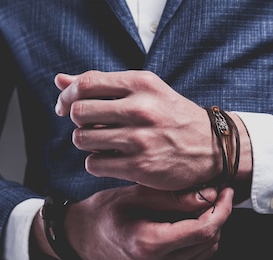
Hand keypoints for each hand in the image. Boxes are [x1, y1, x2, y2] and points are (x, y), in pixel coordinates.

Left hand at [54, 70, 222, 190]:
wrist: (213, 147)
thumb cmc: (173, 116)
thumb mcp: (145, 91)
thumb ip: (103, 85)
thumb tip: (59, 80)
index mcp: (141, 84)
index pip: (86, 83)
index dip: (67, 95)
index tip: (64, 105)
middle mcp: (140, 109)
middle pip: (79, 112)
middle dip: (77, 121)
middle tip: (88, 126)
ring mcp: (139, 139)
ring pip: (82, 139)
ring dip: (85, 143)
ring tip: (102, 143)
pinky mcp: (139, 166)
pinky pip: (94, 164)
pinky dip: (96, 162)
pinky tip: (110, 159)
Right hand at [63, 185, 233, 259]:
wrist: (82, 238)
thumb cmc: (104, 213)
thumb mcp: (137, 196)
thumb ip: (175, 197)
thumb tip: (211, 195)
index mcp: (151, 244)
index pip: (204, 230)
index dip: (222, 209)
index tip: (225, 190)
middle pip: (209, 241)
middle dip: (219, 215)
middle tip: (215, 191)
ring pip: (207, 250)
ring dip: (212, 226)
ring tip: (203, 203)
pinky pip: (196, 256)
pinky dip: (201, 237)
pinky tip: (192, 218)